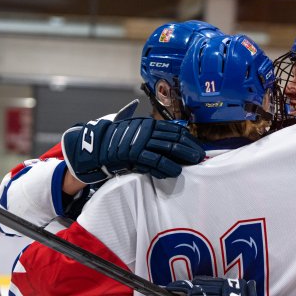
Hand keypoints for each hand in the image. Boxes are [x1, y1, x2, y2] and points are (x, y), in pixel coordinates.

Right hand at [62, 117, 204, 183]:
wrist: (96, 147)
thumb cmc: (117, 140)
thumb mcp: (134, 129)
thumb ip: (149, 130)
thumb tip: (169, 131)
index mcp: (148, 123)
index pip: (174, 130)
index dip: (188, 139)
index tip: (197, 147)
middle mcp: (146, 130)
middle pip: (175, 139)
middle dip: (190, 148)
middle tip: (200, 156)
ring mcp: (140, 141)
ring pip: (168, 148)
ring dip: (183, 157)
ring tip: (193, 163)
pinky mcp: (134, 154)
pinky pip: (155, 161)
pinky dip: (167, 167)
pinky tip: (175, 171)